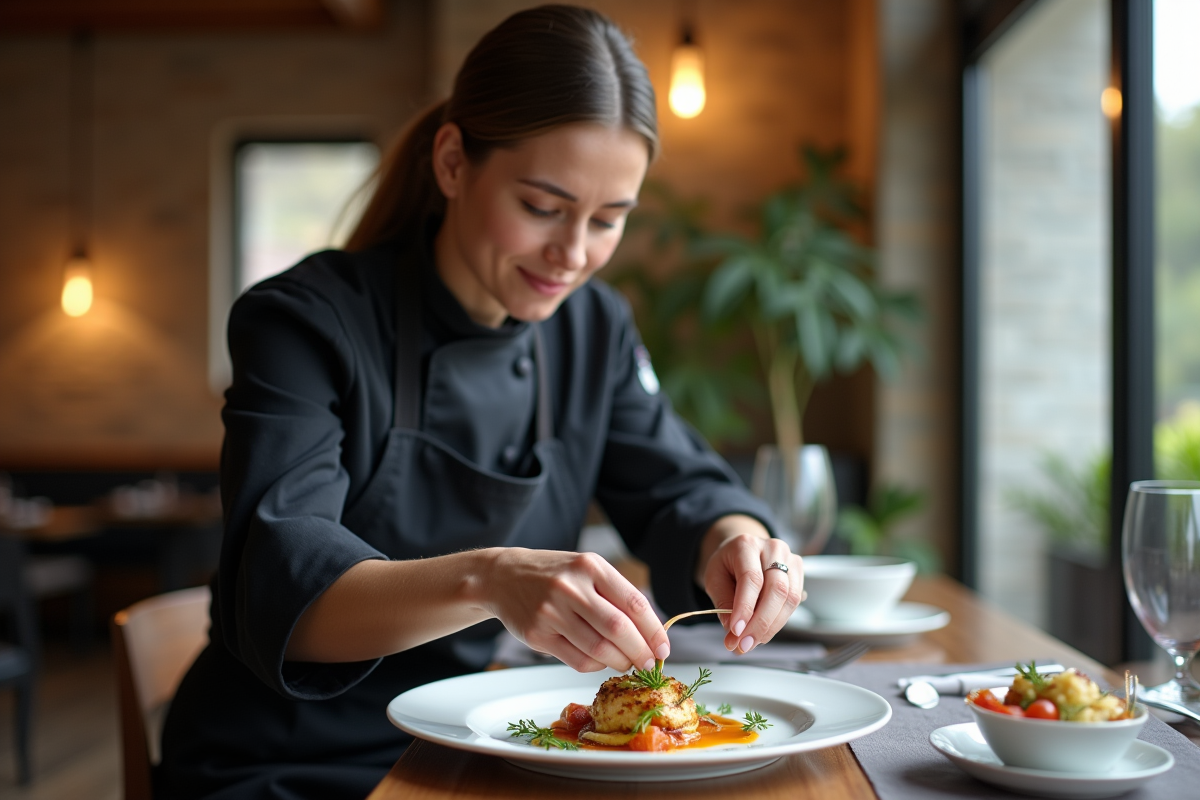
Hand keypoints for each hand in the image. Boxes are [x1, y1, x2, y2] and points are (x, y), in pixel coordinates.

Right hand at [481, 548, 670, 672]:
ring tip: (627, 663)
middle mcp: (571, 587)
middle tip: (650, 664)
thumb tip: (652, 633)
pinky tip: (600, 661)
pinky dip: (596, 666)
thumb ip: (616, 595)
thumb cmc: (555, 575)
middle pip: (619, 629)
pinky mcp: (537, 635)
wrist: (503, 577)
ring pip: (599, 649)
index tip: (664, 649)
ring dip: (620, 662)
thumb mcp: (586, 570)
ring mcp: (551, 611)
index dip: (654, 631)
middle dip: (641, 652)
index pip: (634, 603)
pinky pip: (577, 660)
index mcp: (590, 566)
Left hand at [698, 516, 804, 653]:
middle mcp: (773, 548)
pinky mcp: (799, 572)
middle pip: (776, 589)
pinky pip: (794, 602)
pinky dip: (778, 621)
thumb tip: (734, 632)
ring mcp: (790, 559)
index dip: (745, 607)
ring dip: (771, 626)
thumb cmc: (726, 565)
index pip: (751, 578)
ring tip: (752, 642)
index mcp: (746, 544)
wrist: (741, 551)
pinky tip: (763, 632)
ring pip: (790, 598)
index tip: (736, 631)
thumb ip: (723, 603)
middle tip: (744, 644)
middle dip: (760, 623)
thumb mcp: (714, 579)